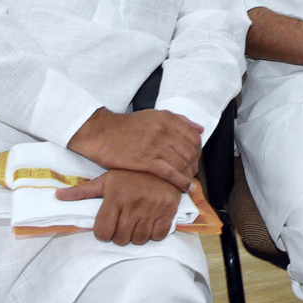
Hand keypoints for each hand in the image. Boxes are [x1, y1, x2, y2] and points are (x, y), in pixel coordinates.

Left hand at [56, 169, 181, 245]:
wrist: (163, 164)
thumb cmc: (131, 174)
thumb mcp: (106, 180)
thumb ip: (82, 192)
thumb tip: (57, 197)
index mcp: (116, 197)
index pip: (103, 231)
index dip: (103, 232)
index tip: (107, 225)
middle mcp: (133, 204)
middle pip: (121, 239)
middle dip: (119, 235)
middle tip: (122, 224)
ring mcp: (152, 209)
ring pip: (139, 240)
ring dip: (135, 236)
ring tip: (135, 224)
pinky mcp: (168, 211)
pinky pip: (158, 236)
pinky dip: (153, 234)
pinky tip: (150, 224)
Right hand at [67, 108, 203, 191]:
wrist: (102, 133)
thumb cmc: (127, 126)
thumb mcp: (154, 116)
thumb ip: (179, 120)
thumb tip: (200, 129)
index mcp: (167, 119)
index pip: (193, 136)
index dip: (198, 149)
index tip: (196, 157)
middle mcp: (164, 131)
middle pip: (190, 150)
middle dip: (194, 163)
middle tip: (193, 171)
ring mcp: (155, 145)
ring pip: (182, 162)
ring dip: (189, 173)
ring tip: (189, 180)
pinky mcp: (146, 160)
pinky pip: (170, 173)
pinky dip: (181, 181)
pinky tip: (186, 187)